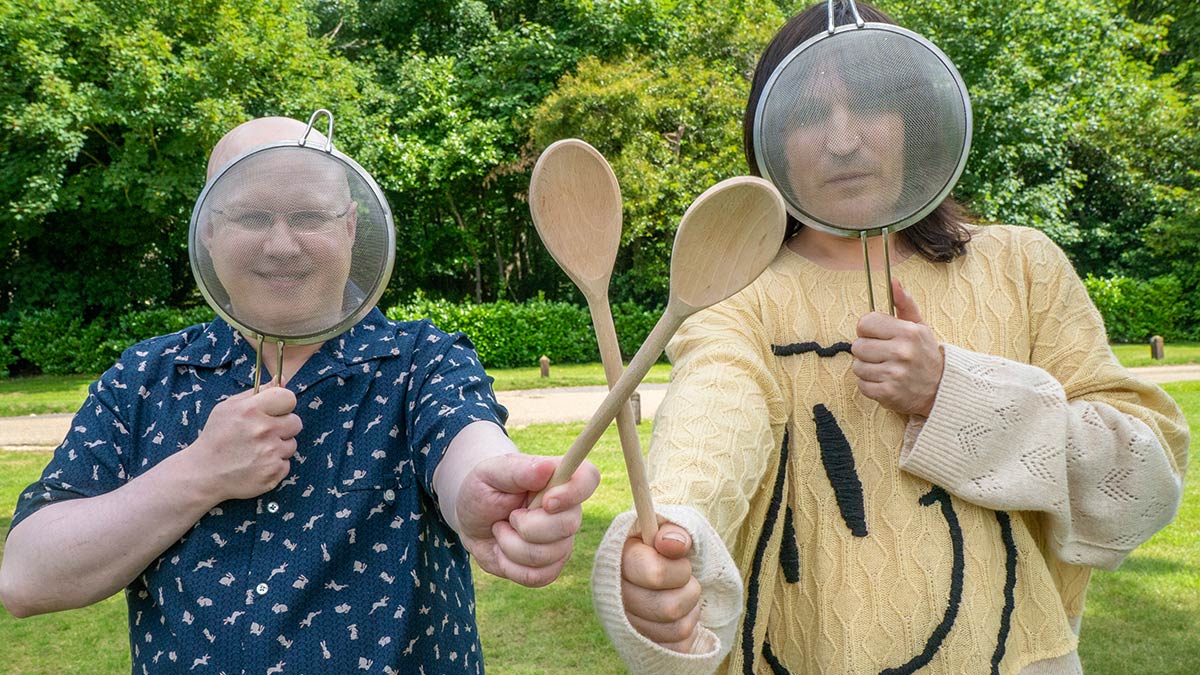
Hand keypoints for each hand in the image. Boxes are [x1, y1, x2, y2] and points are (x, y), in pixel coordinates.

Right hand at [186, 385, 300, 500]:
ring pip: (292, 444)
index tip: (275, 411)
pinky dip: (275, 465)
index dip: (283, 405)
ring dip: (278, 447)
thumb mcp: (229, 407)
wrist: (204, 474)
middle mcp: (263, 430)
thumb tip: (281, 379)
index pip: (289, 398)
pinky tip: (257, 465)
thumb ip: (258, 392)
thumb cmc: (217, 437)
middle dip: (283, 427)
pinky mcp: (274, 472)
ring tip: (257, 451)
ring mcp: (270, 453)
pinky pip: (286, 464)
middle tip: (263, 433)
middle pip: (296, 422)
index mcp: (251, 410)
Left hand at [454, 454, 598, 586]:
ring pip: (548, 555)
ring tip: (501, 530)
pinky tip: (503, 551)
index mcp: (559, 478)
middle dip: (527, 527)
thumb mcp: (490, 473)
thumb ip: (518, 470)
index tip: (546, 501)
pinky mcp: (550, 566)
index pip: (588, 478)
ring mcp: (562, 540)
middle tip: (509, 515)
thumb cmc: (483, 489)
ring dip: (511, 546)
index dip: (574, 492)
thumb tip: (547, 467)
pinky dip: (510, 566)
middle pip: (568, 526)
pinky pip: (538, 577)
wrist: (471, 520)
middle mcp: (568, 509)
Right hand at [621, 523, 700, 652]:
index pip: (656, 574)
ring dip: (690, 609)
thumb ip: (674, 532)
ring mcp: (626, 625)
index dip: (679, 570)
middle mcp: (616, 596)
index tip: (681, 559)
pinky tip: (678, 615)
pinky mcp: (642, 647)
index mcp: (618, 560)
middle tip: (685, 580)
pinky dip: (688, 629)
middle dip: (689, 590)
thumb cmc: (669, 551)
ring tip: (681, 595)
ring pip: (676, 628)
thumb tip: (672, 543)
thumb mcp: (673, 533)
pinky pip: (678, 646)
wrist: (670, 577)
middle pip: (669, 607)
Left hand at [852, 279, 943, 416]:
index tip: (877, 334)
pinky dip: (870, 385)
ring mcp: (894, 374)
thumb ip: (904, 303)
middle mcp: (901, 352)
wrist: (940, 389)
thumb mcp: (919, 326)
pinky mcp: (887, 393)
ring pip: (857, 366)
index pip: (865, 322)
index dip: (868, 329)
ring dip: (867, 368)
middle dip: (867, 350)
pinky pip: (862, 385)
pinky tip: (885, 381)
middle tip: (883, 354)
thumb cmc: (924, 354)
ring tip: (885, 368)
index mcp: (908, 332)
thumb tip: (892, 281)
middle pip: (858, 346)